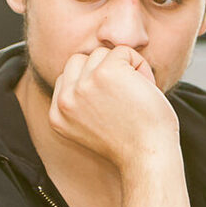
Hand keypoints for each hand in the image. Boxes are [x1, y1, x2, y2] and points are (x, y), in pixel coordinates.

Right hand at [48, 45, 179, 172]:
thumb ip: (81, 100)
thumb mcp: (91, 124)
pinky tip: (145, 89)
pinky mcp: (106, 71)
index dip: (94, 84)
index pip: (67, 78)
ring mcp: (83, 85)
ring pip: (101, 53)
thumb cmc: (132, 142)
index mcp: (57, 115)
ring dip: (124, 68)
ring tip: (135, 94)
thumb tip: (86, 62)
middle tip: (125, 97)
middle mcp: (65, 100)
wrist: (148, 155)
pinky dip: (140, 66)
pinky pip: (124, 51)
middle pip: (80, 60)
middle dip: (104, 71)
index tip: (112, 106)